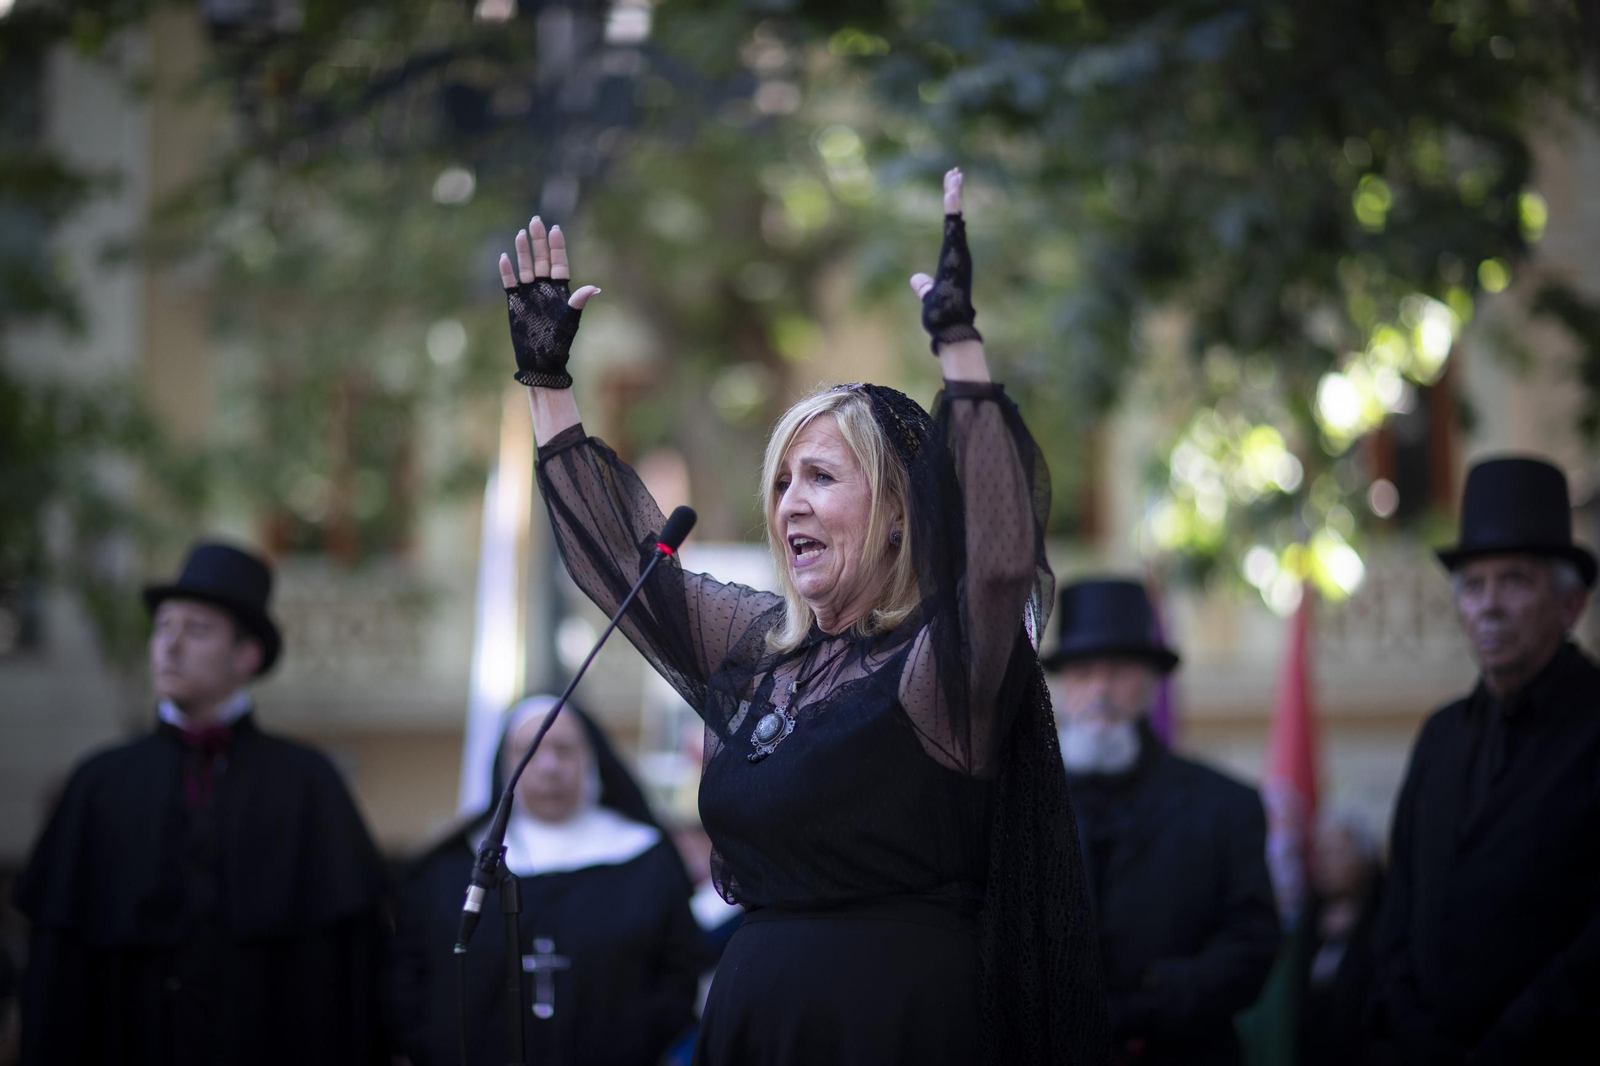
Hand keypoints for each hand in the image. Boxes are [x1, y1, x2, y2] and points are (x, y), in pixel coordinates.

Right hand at [498, 216, 601, 388]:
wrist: (541, 362)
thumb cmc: (558, 344)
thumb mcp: (569, 321)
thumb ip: (577, 303)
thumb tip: (593, 288)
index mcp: (560, 291)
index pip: (558, 263)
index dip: (557, 246)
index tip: (554, 229)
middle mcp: (544, 290)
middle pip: (541, 260)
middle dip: (538, 241)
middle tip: (535, 220)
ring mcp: (529, 295)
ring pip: (525, 267)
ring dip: (523, 251)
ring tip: (521, 234)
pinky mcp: (515, 303)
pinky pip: (510, 283)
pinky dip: (507, 271)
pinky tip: (505, 257)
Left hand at [909, 168, 981, 353]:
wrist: (950, 327)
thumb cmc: (942, 316)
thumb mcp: (930, 296)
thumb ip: (924, 286)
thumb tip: (916, 280)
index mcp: (951, 259)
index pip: (951, 229)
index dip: (951, 209)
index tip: (951, 190)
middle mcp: (957, 253)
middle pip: (955, 217)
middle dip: (955, 194)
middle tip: (954, 171)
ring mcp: (958, 253)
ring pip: (956, 218)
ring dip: (954, 195)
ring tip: (954, 173)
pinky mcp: (956, 253)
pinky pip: (954, 226)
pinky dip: (953, 208)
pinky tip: (952, 190)